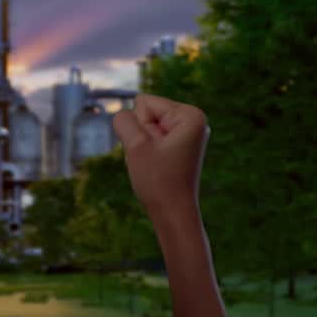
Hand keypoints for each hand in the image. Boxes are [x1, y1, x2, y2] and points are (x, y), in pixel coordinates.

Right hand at [112, 93, 208, 219]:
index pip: (143, 102)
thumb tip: (123, 115)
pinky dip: (148, 150)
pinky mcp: (181, 145)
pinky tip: (157, 166)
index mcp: (190, 114)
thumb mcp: (135, 145)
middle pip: (146, 112)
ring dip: (143, 144)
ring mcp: (188, 133)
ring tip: (155, 163)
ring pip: (146, 126)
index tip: (153, 150)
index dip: (140, 127)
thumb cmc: (157, 180)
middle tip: (153, 159)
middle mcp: (193, 119)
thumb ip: (124, 120)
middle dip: (142, 135)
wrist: (172, 213)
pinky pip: (152, 138)